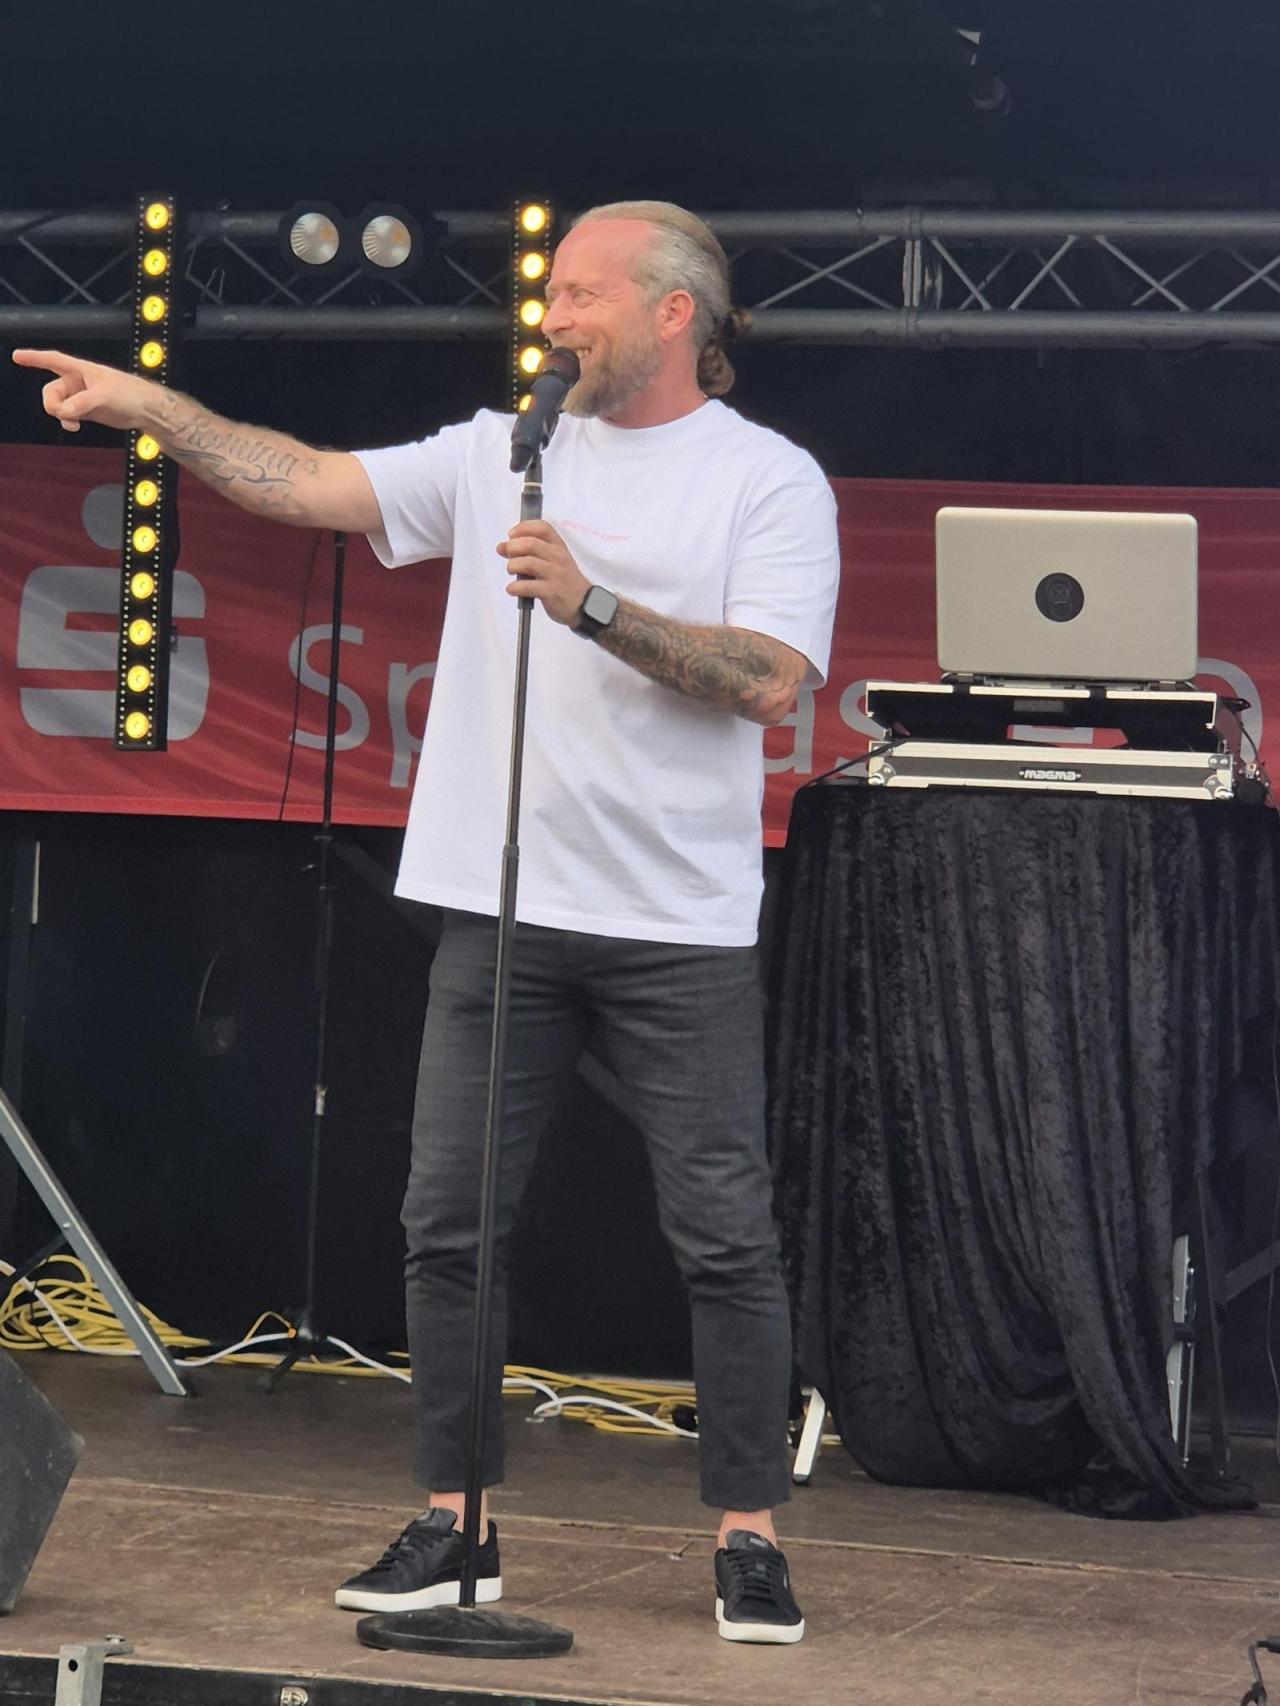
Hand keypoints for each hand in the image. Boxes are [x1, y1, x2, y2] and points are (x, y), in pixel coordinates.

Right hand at [10, 348, 157, 433]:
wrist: (145, 410)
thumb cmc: (129, 394)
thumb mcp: (103, 396)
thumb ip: (81, 403)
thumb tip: (64, 412)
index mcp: (81, 369)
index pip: (53, 360)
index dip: (34, 358)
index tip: (16, 355)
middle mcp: (78, 382)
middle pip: (50, 391)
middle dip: (52, 403)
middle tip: (62, 413)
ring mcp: (81, 397)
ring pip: (57, 405)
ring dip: (60, 415)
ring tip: (73, 422)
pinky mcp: (86, 411)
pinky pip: (67, 415)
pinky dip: (67, 421)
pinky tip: (74, 426)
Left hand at [496, 520, 590, 625]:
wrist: (583, 604)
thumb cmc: (564, 580)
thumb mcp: (550, 561)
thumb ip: (527, 552)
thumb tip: (501, 547)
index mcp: (558, 546)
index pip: (542, 527)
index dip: (523, 528)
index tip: (512, 535)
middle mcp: (558, 557)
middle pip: (530, 543)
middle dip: (512, 548)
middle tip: (509, 556)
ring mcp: (555, 575)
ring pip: (527, 563)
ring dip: (512, 566)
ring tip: (512, 572)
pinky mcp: (551, 592)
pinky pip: (527, 586)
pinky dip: (514, 587)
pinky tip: (513, 589)